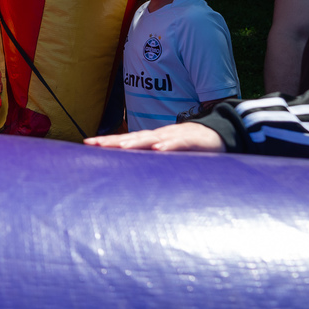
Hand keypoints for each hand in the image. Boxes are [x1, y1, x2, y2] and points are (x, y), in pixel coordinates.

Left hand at [84, 123, 224, 152]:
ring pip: (152, 138)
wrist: (220, 134)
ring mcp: (175, 137)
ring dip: (136, 143)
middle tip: (94, 144)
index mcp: (151, 140)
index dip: (108, 142)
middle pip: (133, 137)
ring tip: (121, 147)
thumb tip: (130, 175)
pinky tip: (159, 148)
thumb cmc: (189, 146)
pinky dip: (169, 145)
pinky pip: (179, 143)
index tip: (87, 144)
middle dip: (113, 141)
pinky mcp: (192, 141)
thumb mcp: (167, 153)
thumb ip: (151, 161)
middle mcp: (159, 136)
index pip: (126, 140)